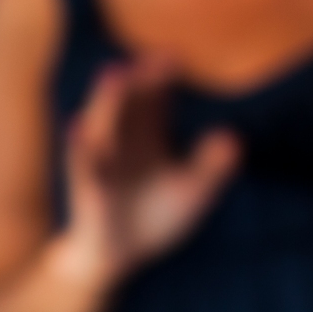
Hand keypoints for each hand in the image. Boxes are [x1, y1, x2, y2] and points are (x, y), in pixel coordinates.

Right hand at [61, 60, 241, 287]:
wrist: (117, 256)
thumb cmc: (154, 217)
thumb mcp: (190, 193)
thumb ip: (211, 167)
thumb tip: (233, 139)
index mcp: (147, 136)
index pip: (155, 98)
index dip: (163, 77)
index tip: (175, 55)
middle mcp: (122, 141)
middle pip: (130, 101)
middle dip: (141, 78)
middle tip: (156, 56)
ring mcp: (102, 162)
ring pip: (104, 124)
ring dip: (108, 100)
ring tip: (115, 73)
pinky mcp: (88, 189)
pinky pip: (83, 165)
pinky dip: (81, 146)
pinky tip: (78, 126)